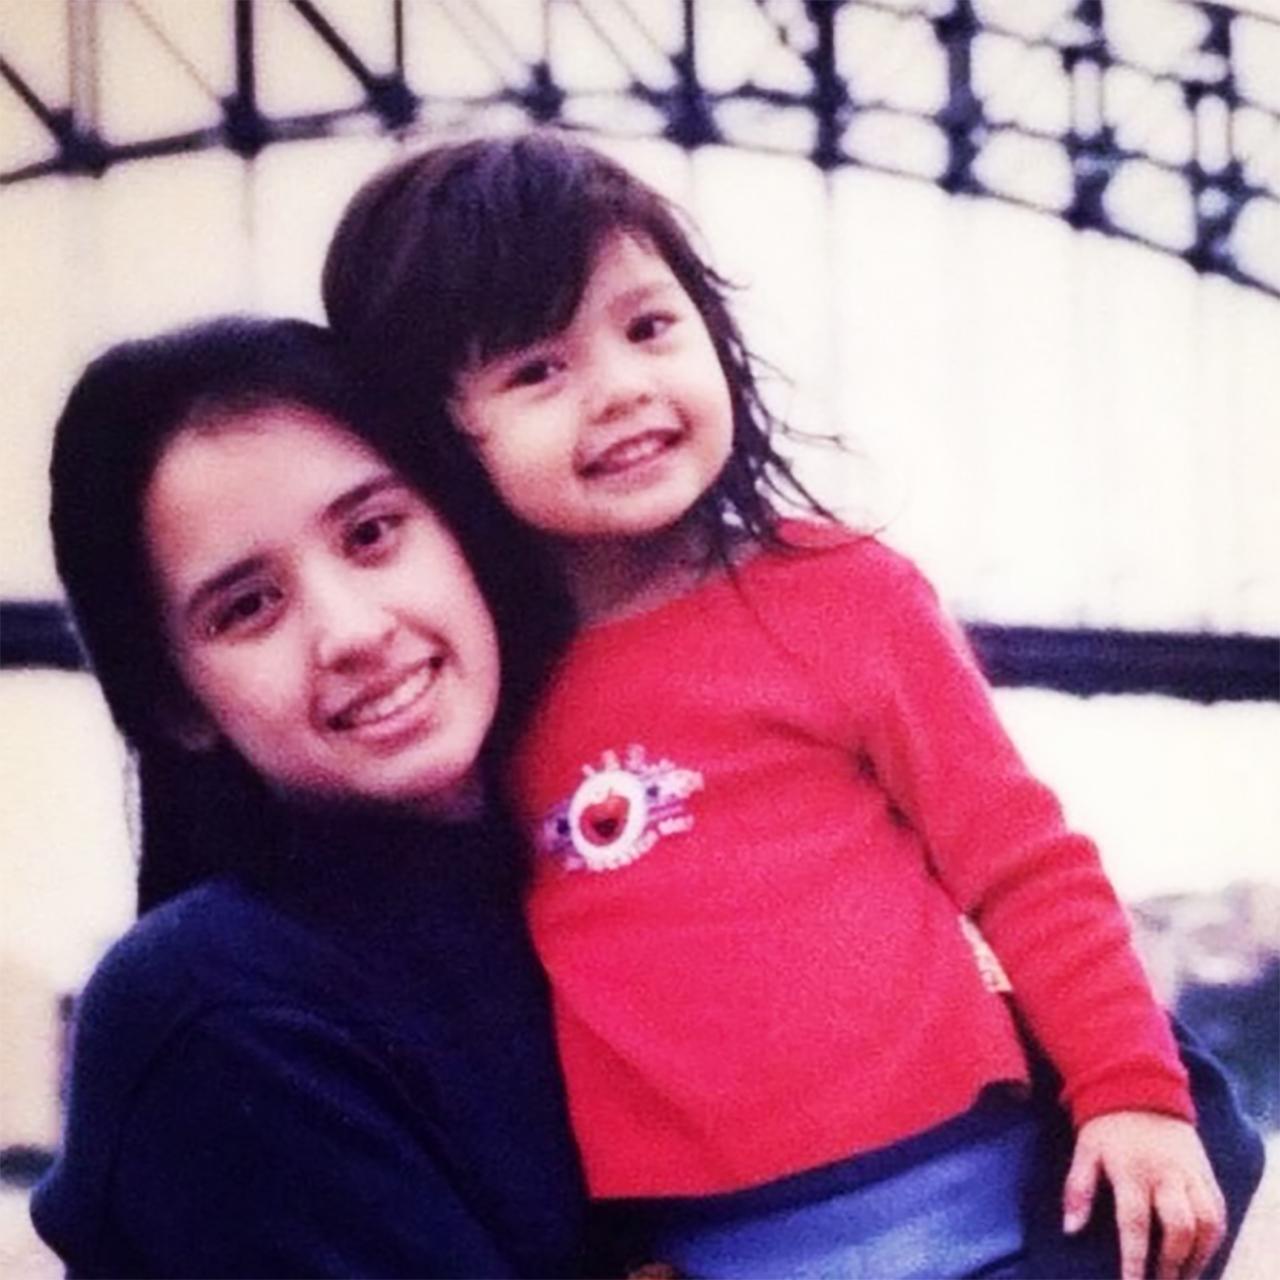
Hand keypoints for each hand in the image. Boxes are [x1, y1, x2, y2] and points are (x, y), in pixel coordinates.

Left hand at [1063, 1111, 1225, 1279]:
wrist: (1141, 1086)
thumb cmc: (1107, 1124)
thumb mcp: (1085, 1150)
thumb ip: (1077, 1189)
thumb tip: (1070, 1230)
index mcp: (1131, 1169)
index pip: (1134, 1222)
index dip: (1134, 1258)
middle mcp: (1165, 1173)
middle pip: (1178, 1227)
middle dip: (1173, 1263)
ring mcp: (1190, 1173)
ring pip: (1207, 1223)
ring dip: (1199, 1256)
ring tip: (1185, 1277)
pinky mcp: (1205, 1172)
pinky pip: (1219, 1210)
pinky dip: (1214, 1237)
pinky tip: (1202, 1254)